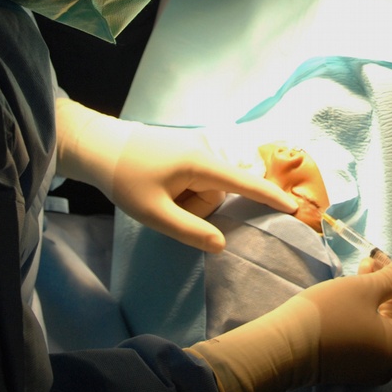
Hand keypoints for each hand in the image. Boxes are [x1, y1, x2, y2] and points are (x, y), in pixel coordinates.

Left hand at [111, 126, 300, 251]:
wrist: (97, 146)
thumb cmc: (125, 178)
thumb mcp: (154, 213)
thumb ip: (190, 231)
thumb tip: (222, 245)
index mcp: (200, 164)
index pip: (244, 184)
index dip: (269, 197)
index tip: (294, 207)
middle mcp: (203, 152)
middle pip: (217, 193)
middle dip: (196, 209)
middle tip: (163, 208)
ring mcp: (194, 149)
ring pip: (205, 189)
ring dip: (186, 201)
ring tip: (156, 195)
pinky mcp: (184, 151)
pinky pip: (195, 180)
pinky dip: (182, 192)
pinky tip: (158, 188)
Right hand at [304, 256, 391, 382]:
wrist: (281, 348)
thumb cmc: (328, 317)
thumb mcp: (363, 290)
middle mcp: (388, 361)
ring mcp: (368, 362)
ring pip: (390, 324)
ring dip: (388, 293)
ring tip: (378, 261)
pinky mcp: (349, 357)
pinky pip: (373, 329)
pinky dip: (373, 305)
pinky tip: (362, 276)